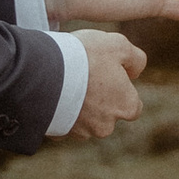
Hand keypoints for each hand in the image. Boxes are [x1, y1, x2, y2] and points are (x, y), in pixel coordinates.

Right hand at [59, 25, 144, 139]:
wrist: (42, 72)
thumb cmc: (85, 56)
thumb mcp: (118, 45)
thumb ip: (135, 59)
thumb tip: (135, 71)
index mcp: (127, 106)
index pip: (133, 105)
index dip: (122, 89)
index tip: (108, 74)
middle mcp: (106, 125)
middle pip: (107, 114)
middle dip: (99, 99)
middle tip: (84, 75)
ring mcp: (81, 132)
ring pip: (84, 119)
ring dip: (78, 105)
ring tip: (66, 82)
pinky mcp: (58, 133)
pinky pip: (62, 121)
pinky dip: (59, 110)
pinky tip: (53, 92)